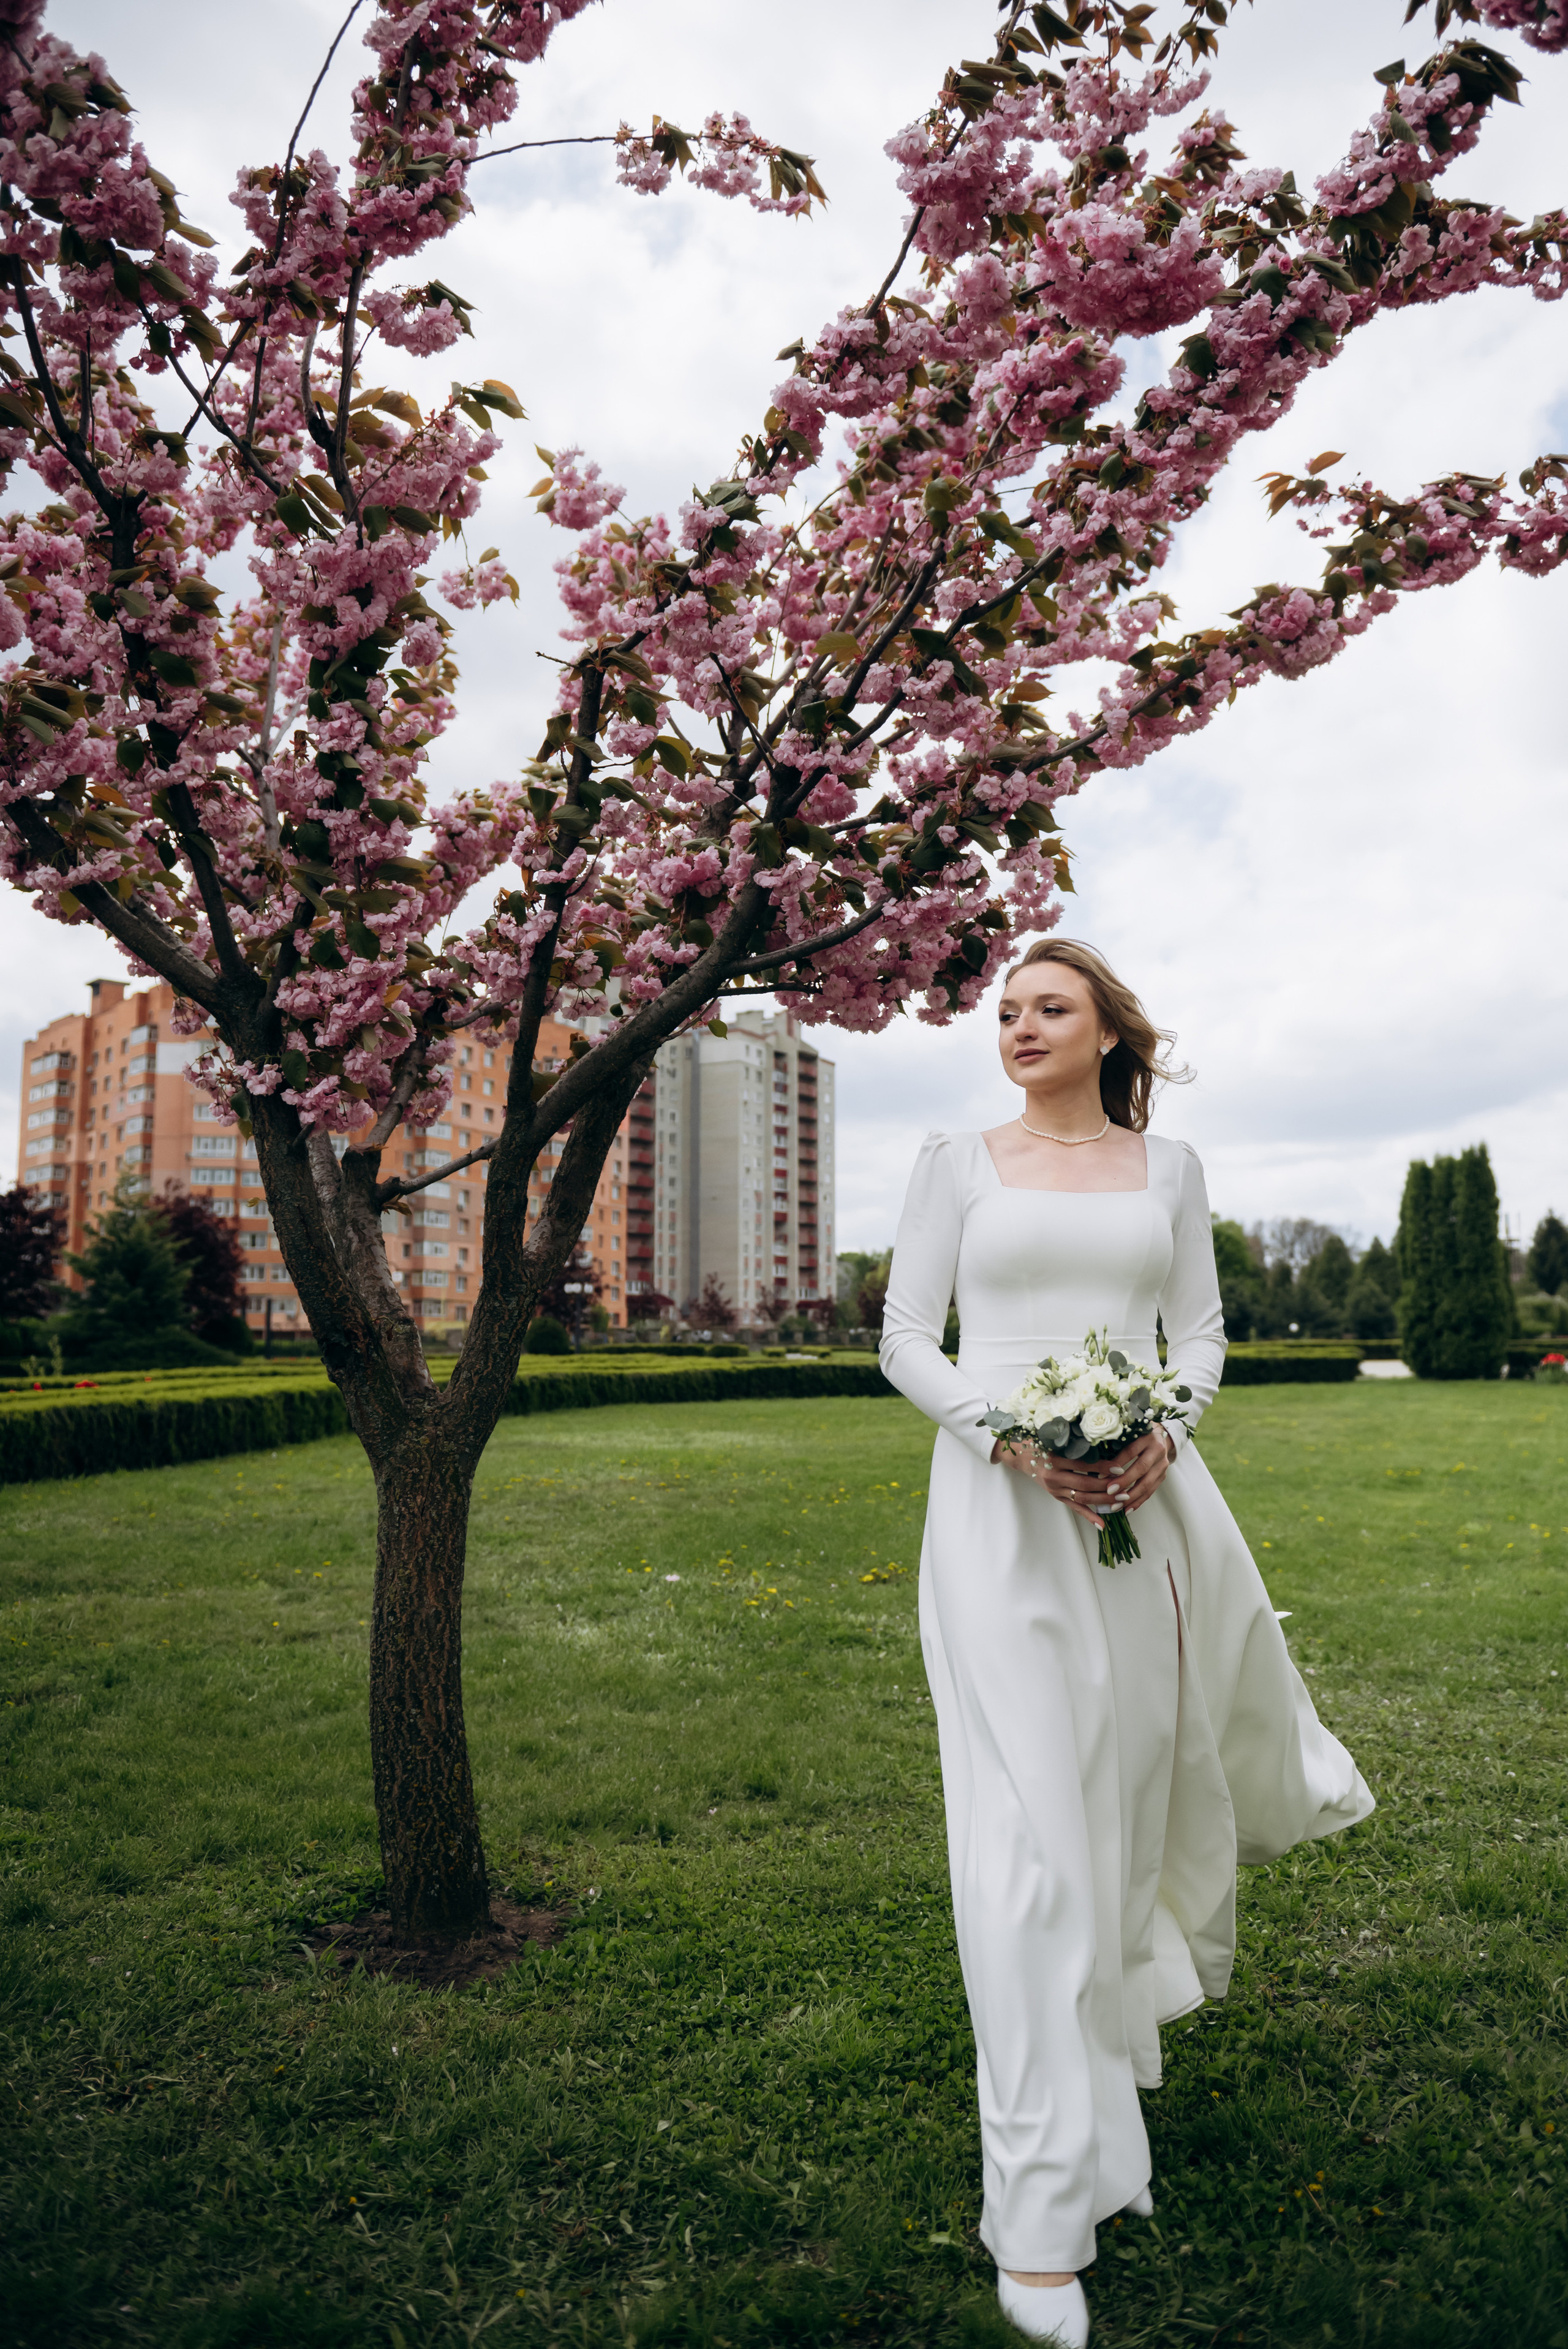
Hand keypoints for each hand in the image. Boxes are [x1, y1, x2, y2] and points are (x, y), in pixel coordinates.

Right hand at [992, 1427, 1174, 1527]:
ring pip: (1082, 1498)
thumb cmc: (1041, 1441)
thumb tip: (1104, 1440)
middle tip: (1126, 1488)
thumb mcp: (1055, 1437)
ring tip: (1121, 1501)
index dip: (1102, 1468)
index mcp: (1054, 1459)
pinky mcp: (1056, 1497)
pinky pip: (1074, 1508)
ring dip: (1103, 1502)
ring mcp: (1054, 1489)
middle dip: (1107, 1488)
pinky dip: (1088, 1516)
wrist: (1021, 1455)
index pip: (1083, 1465)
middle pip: (1085, 1485)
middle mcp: (1054, 1476)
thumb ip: (1075, 1441)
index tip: (1119, 1467)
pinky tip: (1102, 1524)